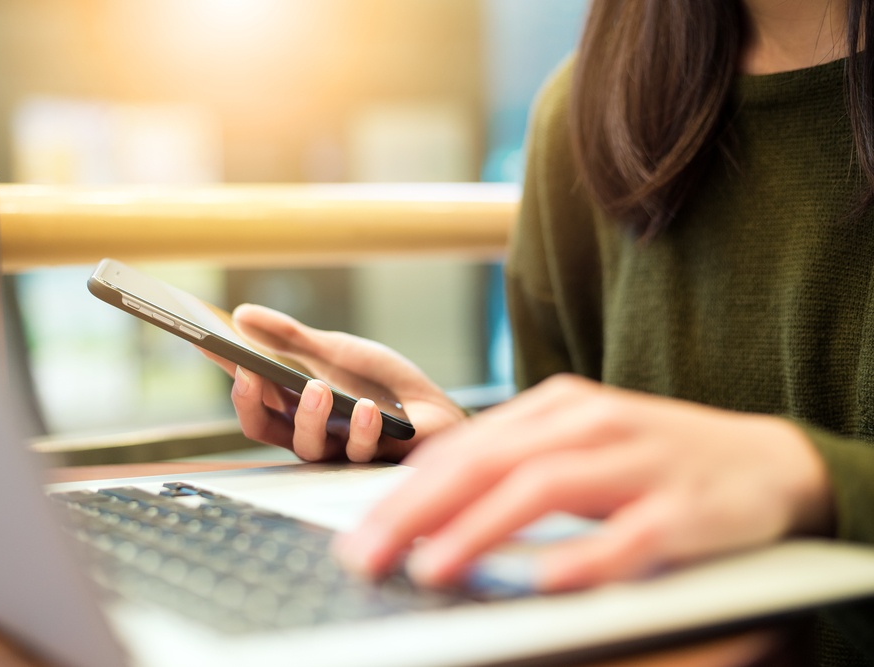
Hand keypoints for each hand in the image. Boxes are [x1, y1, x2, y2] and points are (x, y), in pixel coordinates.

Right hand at [206, 304, 464, 462]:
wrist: (436, 407)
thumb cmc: (383, 382)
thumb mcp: (334, 350)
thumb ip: (290, 338)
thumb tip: (242, 314)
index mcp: (291, 405)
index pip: (250, 393)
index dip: (227, 372)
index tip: (210, 346)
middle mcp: (307, 432)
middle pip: (262, 428)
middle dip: (250, 402)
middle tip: (251, 373)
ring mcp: (337, 451)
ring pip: (307, 446)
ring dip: (310, 416)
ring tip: (318, 388)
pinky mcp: (373, 463)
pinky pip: (359, 453)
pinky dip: (361, 429)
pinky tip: (366, 408)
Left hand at [334, 374, 833, 591]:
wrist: (766, 459)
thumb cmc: (654, 457)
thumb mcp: (577, 444)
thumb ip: (513, 461)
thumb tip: (430, 500)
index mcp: (557, 406)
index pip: (464, 447)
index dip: (404, 489)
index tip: (360, 528)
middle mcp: (590, 423)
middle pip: (488, 463)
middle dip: (417, 511)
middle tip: (368, 554)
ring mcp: (638, 462)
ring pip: (544, 489)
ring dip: (481, 531)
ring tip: (432, 569)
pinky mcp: (683, 507)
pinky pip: (629, 536)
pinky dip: (585, 558)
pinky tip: (545, 583)